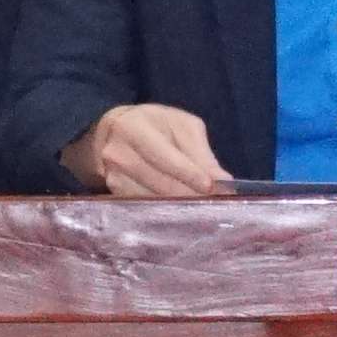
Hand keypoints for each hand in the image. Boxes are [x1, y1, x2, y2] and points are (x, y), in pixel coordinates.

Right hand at [63, 103, 235, 199]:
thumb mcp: (181, 126)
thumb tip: (223, 181)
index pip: (164, 156)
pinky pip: (146, 207)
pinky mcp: (115, 193)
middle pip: (159, 182)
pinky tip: (183, 209)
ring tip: (204, 206)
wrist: (114, 132)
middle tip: (216, 200)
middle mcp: (118, 153)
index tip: (210, 186)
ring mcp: (113, 176)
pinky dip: (168, 211)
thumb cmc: (155, 125)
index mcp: (134, 128)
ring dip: (182, 206)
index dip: (188, 173)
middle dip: (191, 193)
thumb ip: (201, 153)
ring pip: (154, 199)